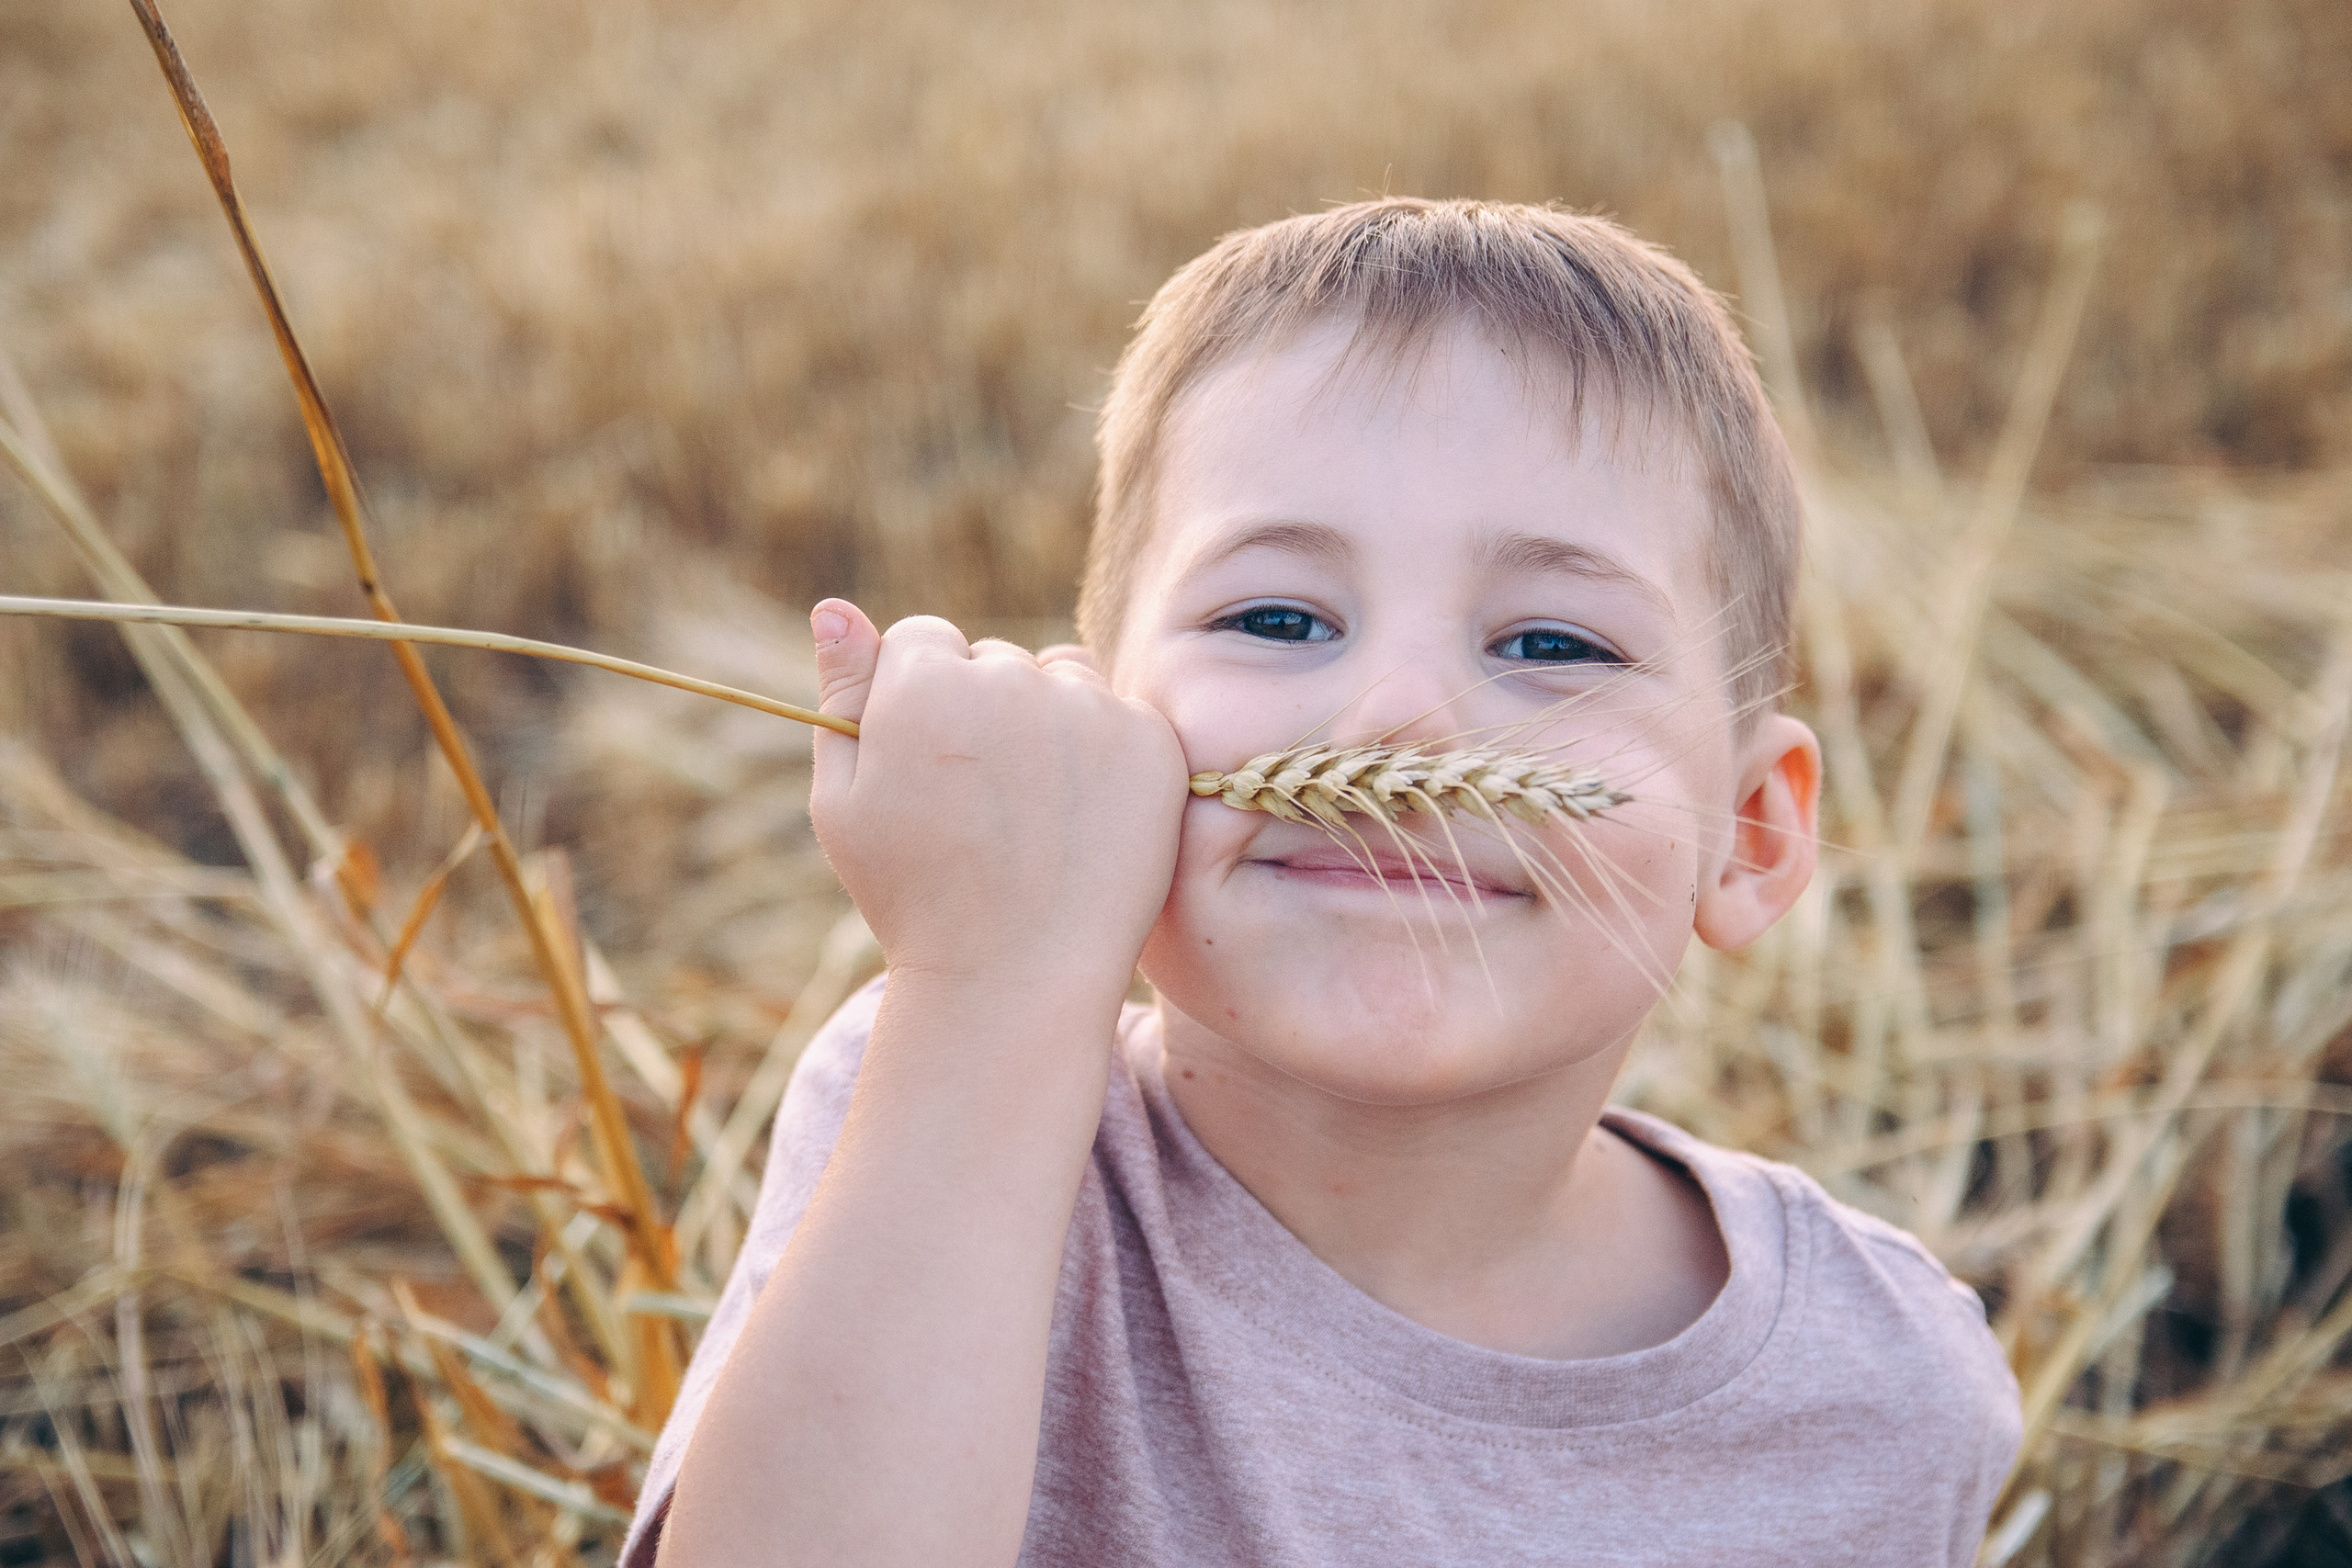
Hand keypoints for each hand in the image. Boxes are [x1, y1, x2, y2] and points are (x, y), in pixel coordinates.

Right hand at [808, 599, 1187, 998]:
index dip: (919, 701)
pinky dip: (1107, 754)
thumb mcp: (845, 801)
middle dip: (983, 707)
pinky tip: (1082, 819)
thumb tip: (833, 607)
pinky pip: (1121, 716)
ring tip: (1033, 810)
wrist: (1015, 978)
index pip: (924, 639)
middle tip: (982, 804)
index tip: (929, 764)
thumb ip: (842, 695)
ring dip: (1049, 718)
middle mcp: (1011, 678)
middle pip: (995, 658)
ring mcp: (1089, 708)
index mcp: (925, 681)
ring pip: (1063, 678)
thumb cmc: (914, 896)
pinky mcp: (1151, 742)